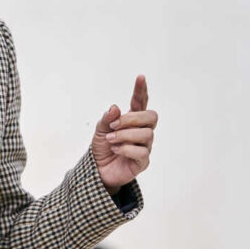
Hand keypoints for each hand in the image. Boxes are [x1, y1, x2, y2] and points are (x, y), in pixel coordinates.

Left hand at [92, 75, 157, 193]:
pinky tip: (116, 150)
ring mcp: (145, 146)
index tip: (140, 77)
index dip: (141, 90)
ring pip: (146, 134)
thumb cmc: (103, 148)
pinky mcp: (143, 161)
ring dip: (125, 135)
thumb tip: (115, 108)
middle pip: (151, 116)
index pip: (141, 102)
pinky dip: (126, 149)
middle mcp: (142, 132)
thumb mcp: (100, 130)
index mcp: (132, 121)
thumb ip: (107, 118)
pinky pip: (142, 152)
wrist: (98, 171)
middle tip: (113, 125)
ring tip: (111, 140)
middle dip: (132, 118)